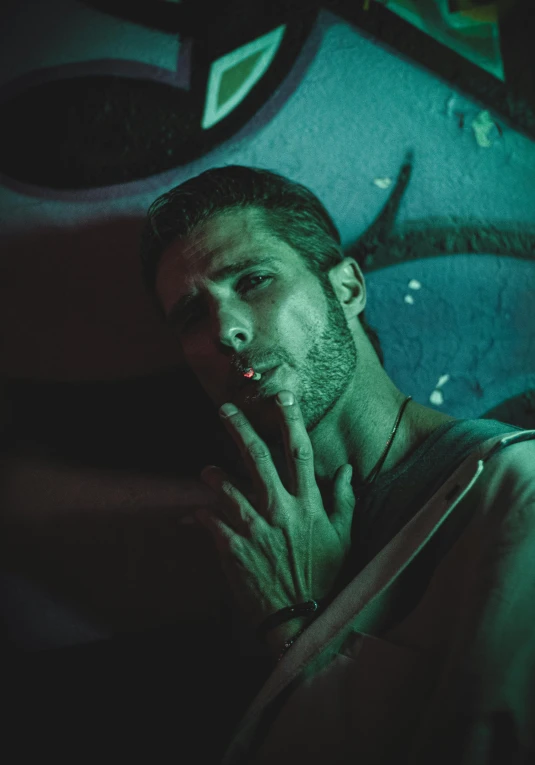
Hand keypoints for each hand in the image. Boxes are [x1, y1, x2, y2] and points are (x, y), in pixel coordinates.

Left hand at [196, 390, 355, 643]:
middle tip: (225, 409)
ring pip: (228, 487)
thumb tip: (348, 469)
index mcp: (309, 504)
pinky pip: (212, 522)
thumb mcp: (344, 537)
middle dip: (239, 428)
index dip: (290, 420)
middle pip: (258, 457)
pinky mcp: (234, 549)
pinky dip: (204, 515)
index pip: (300, 451)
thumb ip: (345, 500)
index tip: (281, 397)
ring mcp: (255, 529)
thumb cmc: (327, 576)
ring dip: (215, 475)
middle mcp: (281, 510)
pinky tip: (198, 513)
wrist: (302, 619)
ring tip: (207, 471)